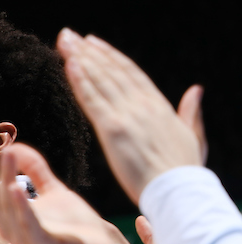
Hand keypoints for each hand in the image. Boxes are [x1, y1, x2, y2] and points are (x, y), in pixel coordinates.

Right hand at [0, 133, 124, 243]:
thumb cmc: (78, 229)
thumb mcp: (56, 192)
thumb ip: (36, 170)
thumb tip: (16, 146)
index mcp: (12, 215)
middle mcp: (12, 227)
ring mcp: (26, 238)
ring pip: (6, 207)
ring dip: (4, 178)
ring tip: (7, 151)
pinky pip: (28, 226)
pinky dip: (20, 207)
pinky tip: (15, 187)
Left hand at [57, 29, 203, 202]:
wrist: (178, 189)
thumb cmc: (184, 170)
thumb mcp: (192, 135)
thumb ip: (190, 112)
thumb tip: (196, 90)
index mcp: (159, 105)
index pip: (131, 73)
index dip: (110, 57)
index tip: (94, 43)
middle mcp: (142, 104)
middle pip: (111, 71)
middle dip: (89, 51)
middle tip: (69, 35)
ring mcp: (127, 114)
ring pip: (101, 80)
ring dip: (80, 58)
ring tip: (64, 41)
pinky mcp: (113, 129)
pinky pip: (93, 100)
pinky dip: (81, 81)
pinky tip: (69, 65)